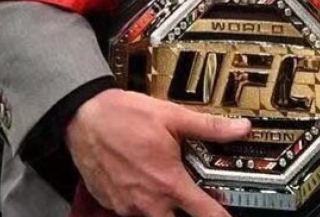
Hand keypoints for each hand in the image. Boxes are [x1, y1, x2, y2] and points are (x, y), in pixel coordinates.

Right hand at [66, 89, 250, 216]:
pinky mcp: (108, 201)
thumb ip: (208, 126)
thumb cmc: (121, 114)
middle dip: (185, 212)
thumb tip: (240, 128)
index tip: (225, 212)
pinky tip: (133, 176)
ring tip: (153, 178)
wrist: (79, 115)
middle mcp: (149, 201)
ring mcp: (126, 204)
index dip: (222, 216)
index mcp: (170, 183)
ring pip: (151, 215)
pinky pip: (128, 208)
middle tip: (185, 195)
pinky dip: (135, 198)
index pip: (209, 215)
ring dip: (158, 204)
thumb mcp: (169, 115)